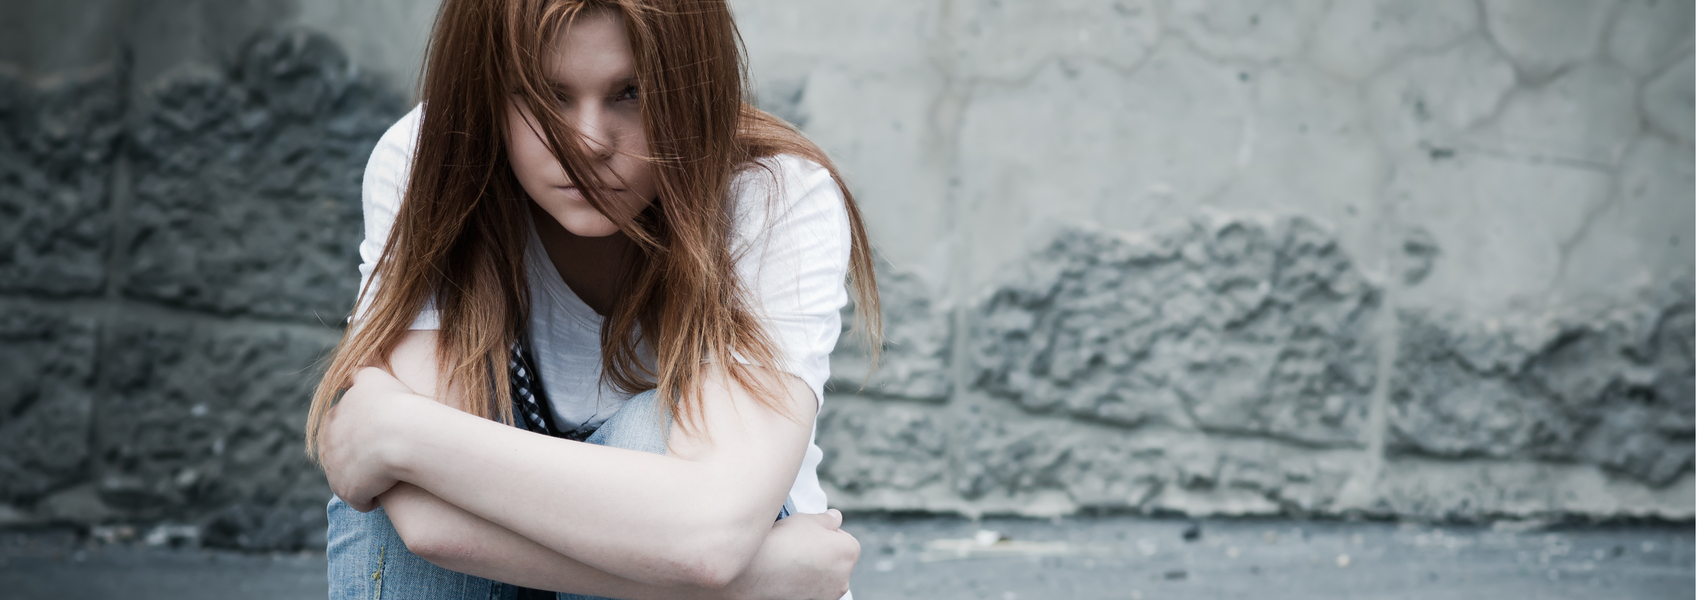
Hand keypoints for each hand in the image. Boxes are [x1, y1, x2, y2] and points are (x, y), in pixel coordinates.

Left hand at [318, 367, 419, 511]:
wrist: (401, 435)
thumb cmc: (395, 403)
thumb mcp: (374, 378)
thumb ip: (359, 375)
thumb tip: (351, 372)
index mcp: (332, 419)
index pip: (340, 429)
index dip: (361, 434)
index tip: (382, 435)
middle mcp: (327, 445)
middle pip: (341, 456)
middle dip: (359, 459)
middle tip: (385, 458)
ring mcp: (335, 470)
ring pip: (349, 479)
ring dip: (365, 481)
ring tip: (388, 478)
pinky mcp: (347, 491)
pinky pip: (360, 500)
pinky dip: (371, 499)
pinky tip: (387, 493)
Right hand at [720, 509, 859, 599]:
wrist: (756, 573)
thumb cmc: (783, 541)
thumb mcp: (807, 520)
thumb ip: (827, 519)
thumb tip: (836, 518)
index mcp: (849, 551)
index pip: (843, 538)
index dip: (824, 533)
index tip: (806, 534)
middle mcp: (845, 577)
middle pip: (836, 559)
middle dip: (823, 553)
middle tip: (798, 547)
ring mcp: (830, 595)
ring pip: (825, 576)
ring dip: (814, 570)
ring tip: (790, 561)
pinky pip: (813, 590)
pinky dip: (804, 584)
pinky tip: (787, 576)